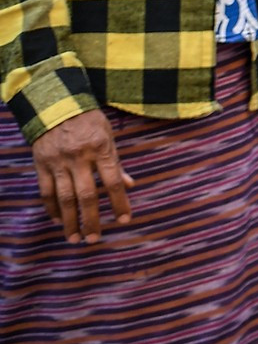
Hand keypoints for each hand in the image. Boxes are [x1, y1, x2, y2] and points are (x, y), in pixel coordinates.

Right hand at [31, 110, 131, 242]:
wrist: (56, 104)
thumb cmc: (89, 121)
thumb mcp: (108, 136)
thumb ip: (116, 162)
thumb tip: (130, 185)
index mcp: (101, 149)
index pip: (114, 181)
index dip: (120, 202)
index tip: (125, 220)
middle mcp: (79, 158)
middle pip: (86, 195)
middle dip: (91, 219)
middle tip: (94, 239)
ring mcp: (58, 162)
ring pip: (64, 198)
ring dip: (69, 221)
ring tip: (74, 238)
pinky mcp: (41, 165)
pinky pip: (46, 191)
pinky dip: (51, 208)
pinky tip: (58, 220)